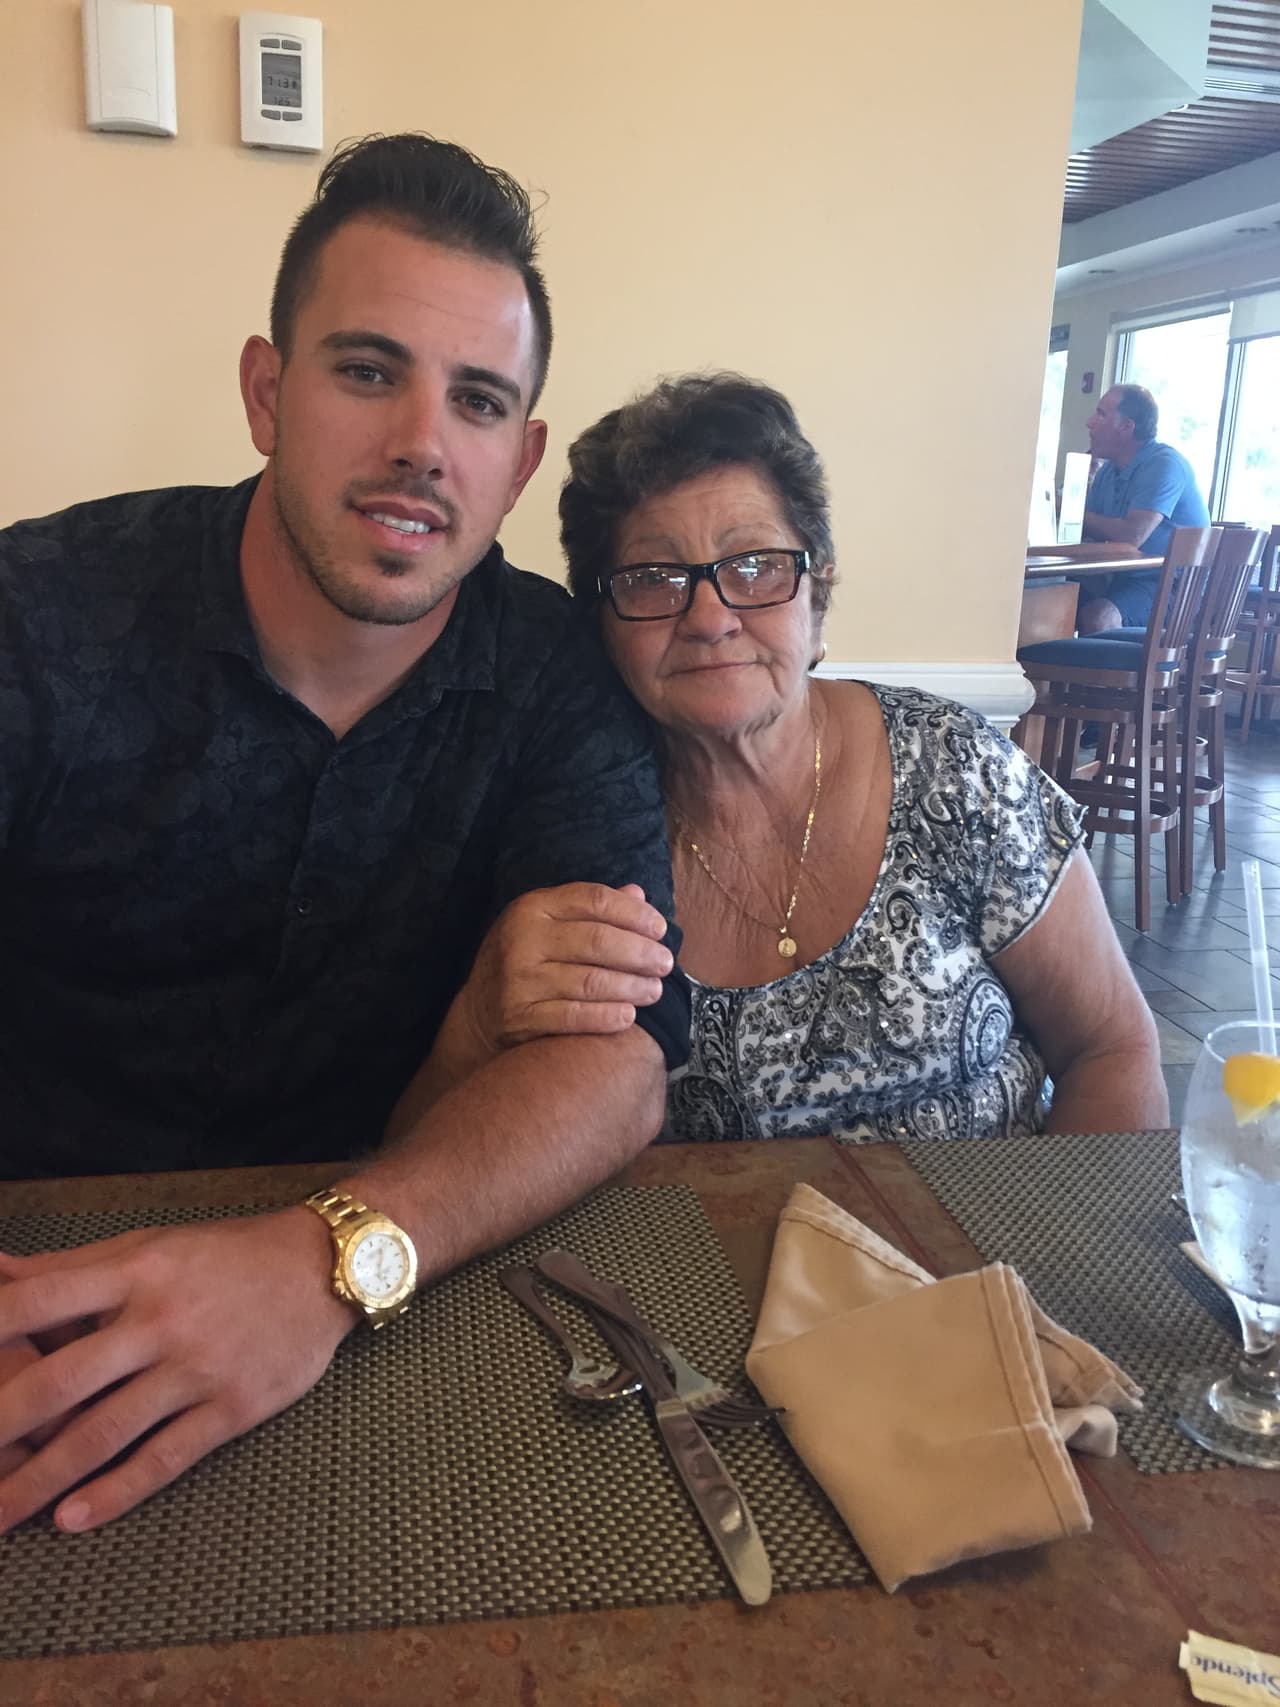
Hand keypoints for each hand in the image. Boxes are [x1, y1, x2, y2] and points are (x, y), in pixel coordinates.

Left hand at [0, 1208, 352, 1532]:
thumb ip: (73, 1267)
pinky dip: (117, 1491)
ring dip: (42, 1478)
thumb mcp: (151, 1244)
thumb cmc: (227, 1255)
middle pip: (63, 1378)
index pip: (44, 1300)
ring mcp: (196, 1368)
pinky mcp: (231, 1407)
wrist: (324, 1269)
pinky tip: (72, 1518)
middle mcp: (160, 1320)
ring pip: (106, 1430)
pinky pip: (165, 1456)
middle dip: (1, 1422)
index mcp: (136, 1271)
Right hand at [464, 882, 673, 1047]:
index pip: (594, 900)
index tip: (661, 929)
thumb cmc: (526, 962)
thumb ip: (590, 909)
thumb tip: (638, 893)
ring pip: (590, 981)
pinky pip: (573, 1016)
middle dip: (640, 953)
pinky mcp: (520, 1017)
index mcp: (533, 907)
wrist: (477, 1014)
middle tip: (665, 963)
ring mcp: (520, 979)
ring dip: (631, 986)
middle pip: (597, 941)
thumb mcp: (547, 925)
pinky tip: (628, 1016)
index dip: (634, 914)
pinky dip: (606, 1017)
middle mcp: (523, 938)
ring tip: (654, 990)